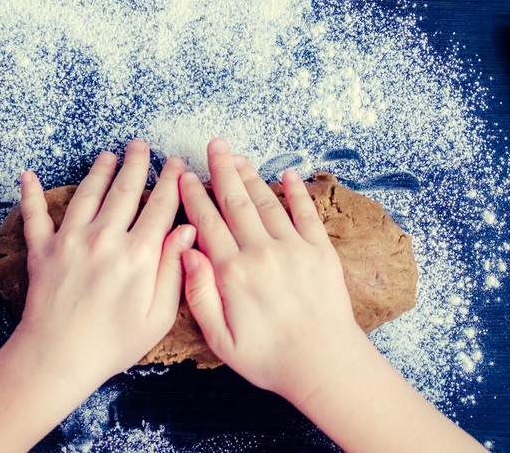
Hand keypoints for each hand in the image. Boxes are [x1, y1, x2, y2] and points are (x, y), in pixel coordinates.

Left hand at [16, 139, 194, 392]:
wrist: (58, 359)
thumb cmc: (112, 344)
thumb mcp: (157, 316)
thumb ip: (174, 270)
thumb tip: (186, 232)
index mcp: (138, 255)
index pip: (160, 207)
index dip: (171, 182)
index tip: (176, 164)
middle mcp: (104, 239)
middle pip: (125, 191)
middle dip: (136, 164)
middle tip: (141, 146)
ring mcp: (70, 241)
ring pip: (87, 193)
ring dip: (99, 171)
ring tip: (107, 155)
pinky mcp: (43, 250)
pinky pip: (35, 215)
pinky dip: (31, 194)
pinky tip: (28, 176)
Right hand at [179, 137, 368, 407]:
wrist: (324, 365)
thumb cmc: (268, 358)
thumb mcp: (221, 339)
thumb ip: (200, 294)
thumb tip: (186, 253)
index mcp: (232, 274)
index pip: (207, 224)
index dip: (194, 197)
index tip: (185, 176)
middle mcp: (261, 253)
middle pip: (236, 203)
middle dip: (222, 171)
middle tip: (213, 145)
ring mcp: (293, 249)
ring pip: (266, 202)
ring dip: (250, 176)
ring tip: (237, 155)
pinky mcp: (320, 252)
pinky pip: (306, 213)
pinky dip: (297, 191)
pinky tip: (287, 174)